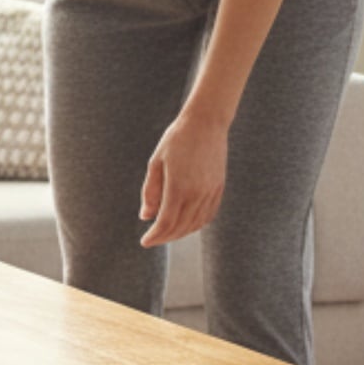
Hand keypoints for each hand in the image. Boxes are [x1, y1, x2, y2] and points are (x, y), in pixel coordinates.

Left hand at [139, 111, 228, 247]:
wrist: (206, 123)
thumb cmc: (176, 139)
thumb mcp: (156, 163)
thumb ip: (151, 192)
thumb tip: (146, 217)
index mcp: (179, 187)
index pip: (166, 223)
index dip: (154, 236)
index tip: (144, 242)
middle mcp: (197, 193)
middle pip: (180, 227)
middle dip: (165, 237)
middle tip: (153, 239)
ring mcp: (211, 192)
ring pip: (195, 224)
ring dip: (180, 233)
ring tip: (167, 233)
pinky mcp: (219, 189)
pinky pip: (208, 215)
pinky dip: (196, 225)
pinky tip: (186, 224)